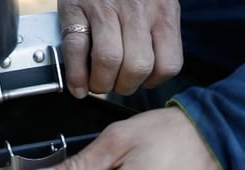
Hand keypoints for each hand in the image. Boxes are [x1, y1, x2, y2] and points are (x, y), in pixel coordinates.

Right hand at [58, 0, 182, 97]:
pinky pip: (76, 49)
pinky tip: (77, 85)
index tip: (140, 81)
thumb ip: (156, 33)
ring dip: (100, 83)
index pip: (168, 64)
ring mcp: (105, 8)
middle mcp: (137, 9)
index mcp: (163, 11)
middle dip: (124, 86)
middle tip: (114, 83)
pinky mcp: (76, 8)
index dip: (151, 81)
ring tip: (96, 82)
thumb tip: (147, 73)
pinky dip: (75, 75)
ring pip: (108, 60)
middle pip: (137, 67)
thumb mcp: (156, 3)